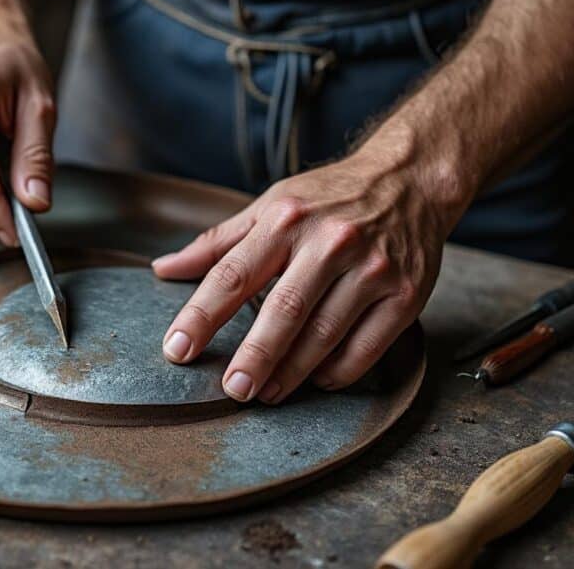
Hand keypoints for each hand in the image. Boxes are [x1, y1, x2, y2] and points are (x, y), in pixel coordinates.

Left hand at [153, 150, 463, 403]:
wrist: (411, 180)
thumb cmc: (329, 198)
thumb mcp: (270, 206)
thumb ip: (217, 242)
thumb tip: (163, 269)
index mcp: (285, 220)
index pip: (232, 274)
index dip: (201, 315)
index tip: (177, 350)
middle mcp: (330, 242)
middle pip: (283, 310)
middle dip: (254, 356)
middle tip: (232, 389)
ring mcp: (372, 269)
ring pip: (324, 334)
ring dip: (292, 372)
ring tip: (266, 393)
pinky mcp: (406, 294)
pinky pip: (366, 347)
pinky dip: (337, 371)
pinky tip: (316, 380)